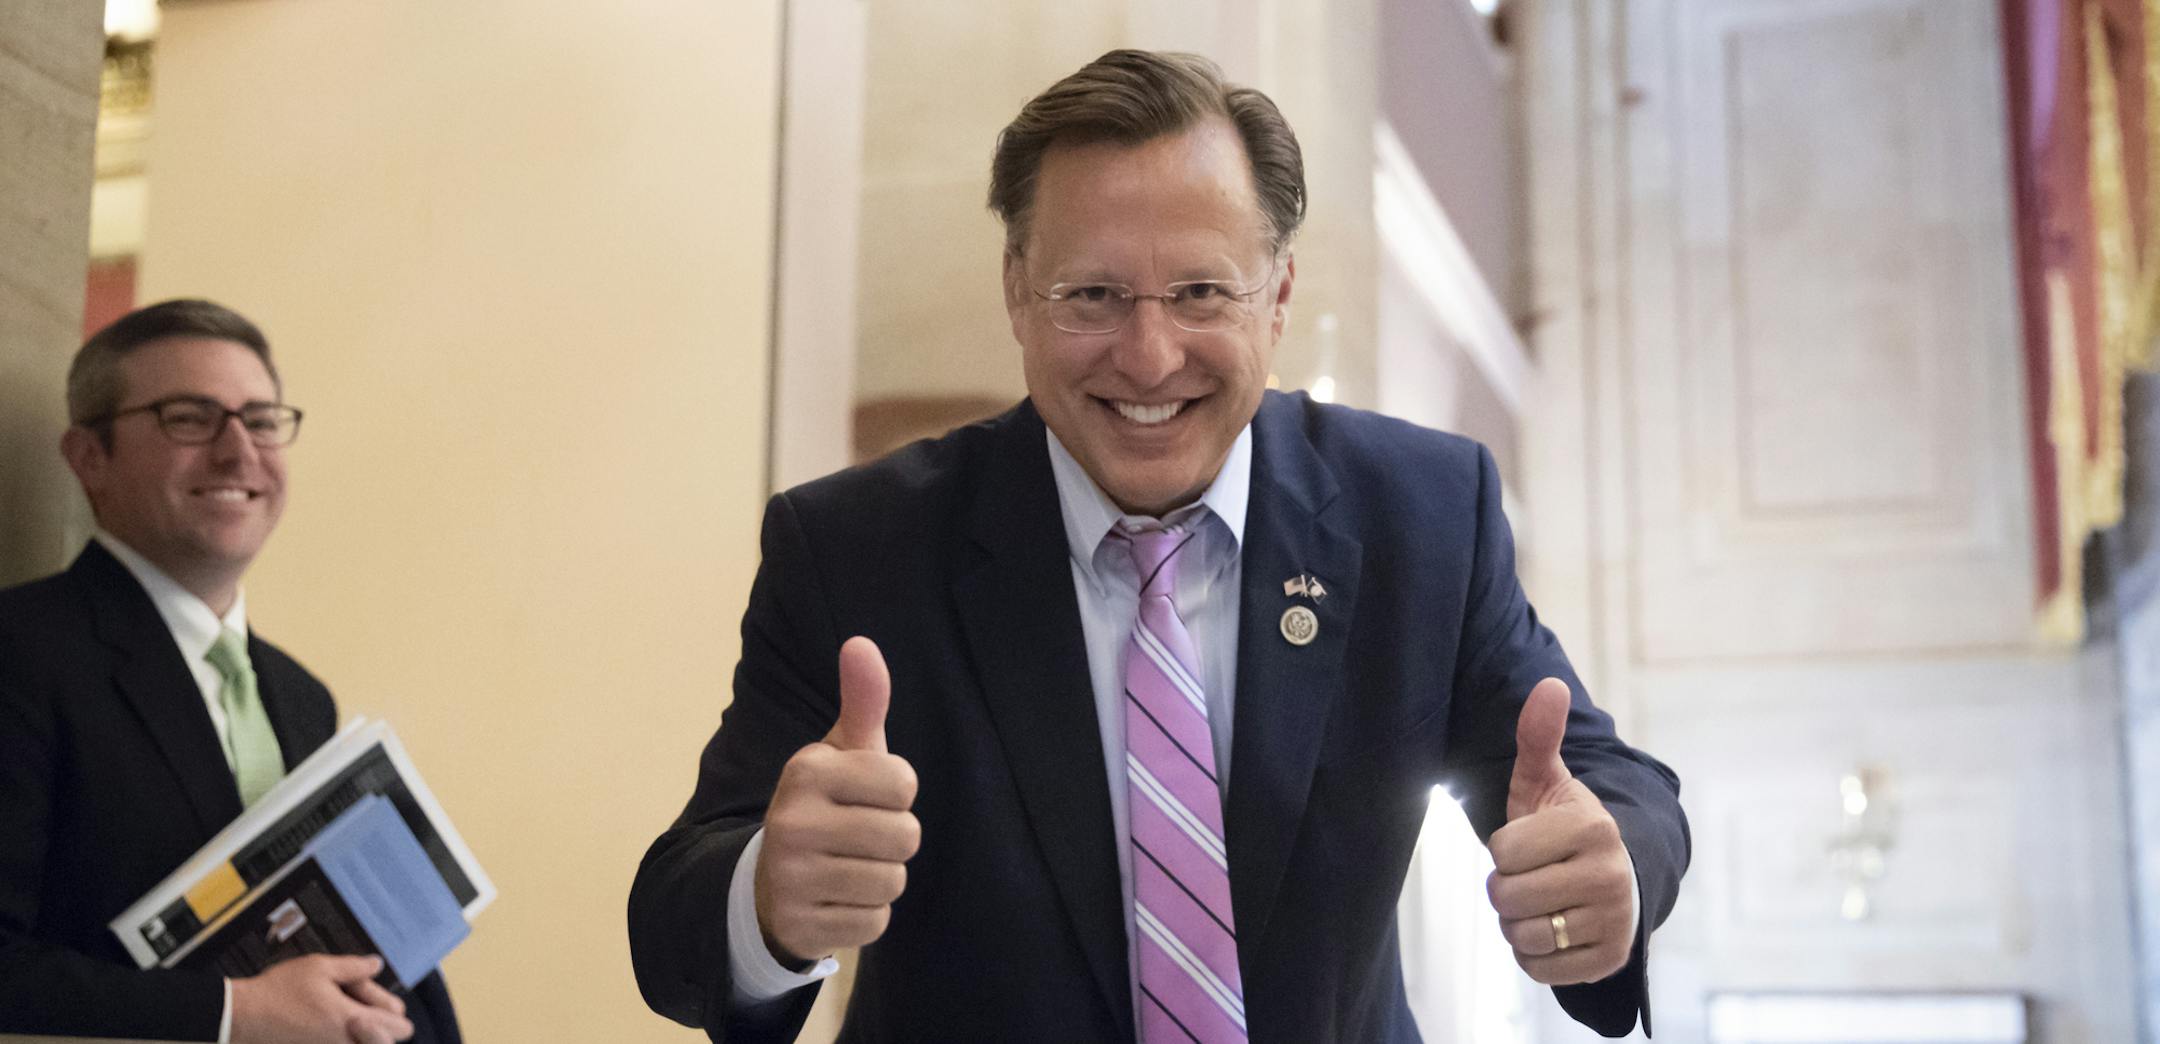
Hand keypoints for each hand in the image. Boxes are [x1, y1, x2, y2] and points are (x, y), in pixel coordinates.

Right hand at [230, 953, 412, 1043]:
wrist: (240, 1018)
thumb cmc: (277, 992)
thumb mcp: (319, 967)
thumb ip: (354, 967)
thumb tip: (377, 964)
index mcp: (352, 1022)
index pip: (401, 1026)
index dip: (390, 1007)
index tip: (365, 993)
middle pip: (388, 1041)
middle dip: (380, 1022)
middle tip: (353, 1004)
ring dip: (361, 1032)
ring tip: (336, 1011)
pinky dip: (341, 1036)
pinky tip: (322, 1021)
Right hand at [754, 636, 920, 964]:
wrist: (772, 878)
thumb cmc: (827, 803)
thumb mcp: (841, 752)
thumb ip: (862, 701)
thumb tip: (861, 643)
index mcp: (807, 771)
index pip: (905, 783)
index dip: (896, 793)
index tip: (866, 795)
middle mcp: (792, 821)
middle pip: (906, 836)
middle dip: (894, 839)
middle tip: (859, 836)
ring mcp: (791, 877)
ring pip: (893, 882)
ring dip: (882, 878)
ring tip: (850, 865)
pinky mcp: (799, 924)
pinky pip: (874, 923)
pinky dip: (866, 914)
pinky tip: (838, 898)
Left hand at [1485, 678, 1635, 984]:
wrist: (1617, 878)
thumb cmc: (1565, 828)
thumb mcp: (1547, 782)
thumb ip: (1538, 738)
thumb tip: (1550, 685)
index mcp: (1593, 828)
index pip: (1504, 852)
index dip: (1504, 850)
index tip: (1529, 844)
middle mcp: (1610, 876)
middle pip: (1508, 897)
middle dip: (1506, 889)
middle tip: (1530, 877)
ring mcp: (1614, 921)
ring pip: (1522, 935)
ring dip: (1517, 924)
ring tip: (1540, 904)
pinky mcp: (1610, 959)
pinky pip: (1540, 970)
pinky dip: (1533, 955)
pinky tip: (1552, 932)